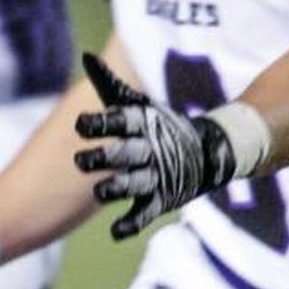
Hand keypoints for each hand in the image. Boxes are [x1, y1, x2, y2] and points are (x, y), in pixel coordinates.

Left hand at [73, 53, 235, 240]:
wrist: (208, 151)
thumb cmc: (158, 124)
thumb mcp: (135, 103)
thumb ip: (109, 83)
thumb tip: (87, 55)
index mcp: (141, 124)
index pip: (119, 120)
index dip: (100, 122)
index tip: (80, 124)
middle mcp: (148, 149)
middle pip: (123, 153)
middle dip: (104, 157)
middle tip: (81, 160)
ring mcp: (156, 175)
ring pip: (133, 183)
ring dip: (117, 188)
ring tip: (100, 192)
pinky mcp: (161, 199)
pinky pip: (144, 213)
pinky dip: (131, 224)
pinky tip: (116, 232)